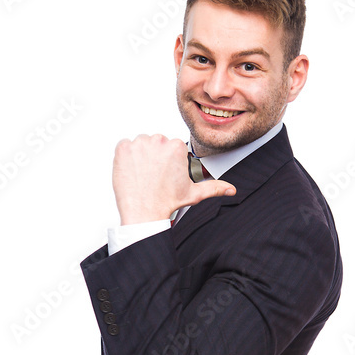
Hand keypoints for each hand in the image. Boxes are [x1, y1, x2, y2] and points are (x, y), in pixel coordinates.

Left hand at [112, 133, 235, 223]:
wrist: (144, 213)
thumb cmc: (167, 202)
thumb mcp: (194, 193)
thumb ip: (214, 187)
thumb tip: (231, 189)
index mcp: (176, 147)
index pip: (171, 147)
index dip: (169, 161)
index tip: (166, 174)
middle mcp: (158, 141)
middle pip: (156, 143)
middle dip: (155, 157)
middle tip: (155, 176)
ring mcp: (139, 144)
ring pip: (141, 144)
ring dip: (141, 156)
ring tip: (144, 175)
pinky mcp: (123, 148)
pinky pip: (124, 146)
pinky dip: (126, 157)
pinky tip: (133, 171)